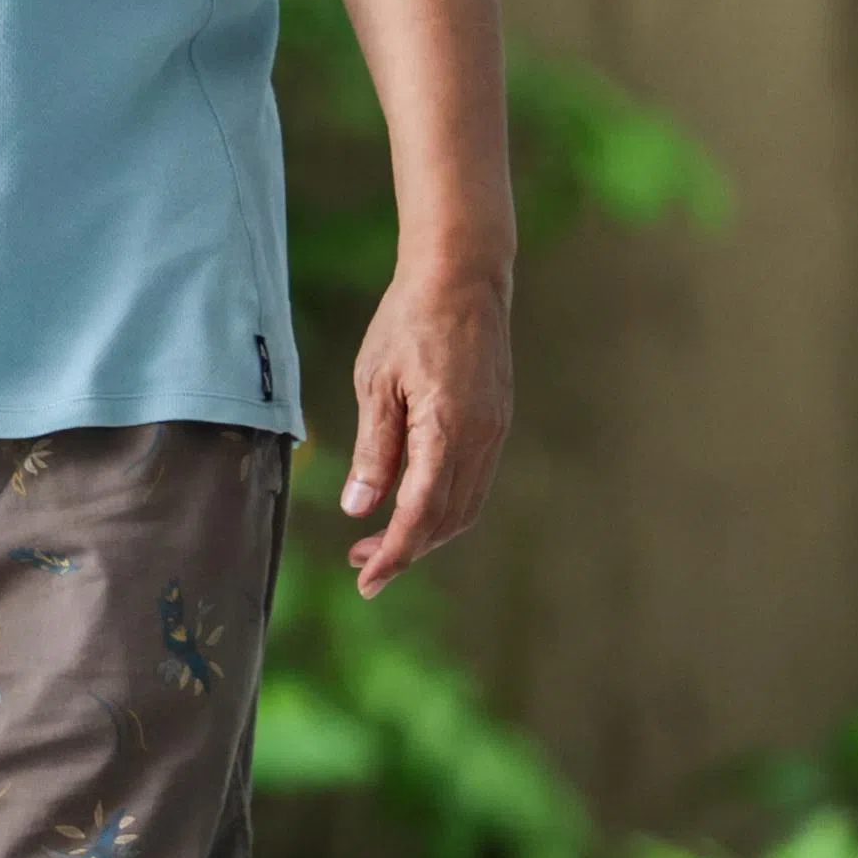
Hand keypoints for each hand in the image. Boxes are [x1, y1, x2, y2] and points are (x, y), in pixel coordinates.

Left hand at [333, 261, 511, 593]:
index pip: (420, 513)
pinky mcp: (497, 421)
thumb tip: (360, 508)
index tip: (366, 581)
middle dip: (406, 550)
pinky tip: (413, 503)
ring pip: (465, 506)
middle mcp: (480, 438)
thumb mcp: (375, 384)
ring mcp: (495, 431)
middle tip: (362, 563)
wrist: (462, 276)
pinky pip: (474, 482)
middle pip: (447, 520)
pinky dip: (444, 507)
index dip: (394, 554)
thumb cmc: (409, 321)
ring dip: (427, 533)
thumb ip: (373, 451)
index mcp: (447, 429)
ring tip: (381, 541)